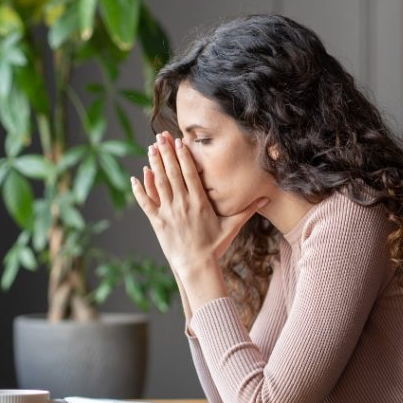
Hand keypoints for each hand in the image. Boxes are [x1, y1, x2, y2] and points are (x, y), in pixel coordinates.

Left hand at [131, 131, 267, 275]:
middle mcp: (183, 204)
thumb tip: (266, 198)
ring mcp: (169, 213)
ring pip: (159, 184)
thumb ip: (246, 210)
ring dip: (154, 164)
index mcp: (200, 202)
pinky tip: (136, 177)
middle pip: (172, 173)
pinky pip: (146, 203)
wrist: (197, 267)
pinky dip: (140, 190)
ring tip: (150, 149)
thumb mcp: (232, 226)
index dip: (183, 155)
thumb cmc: (214, 246)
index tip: (179, 141)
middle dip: (166, 152)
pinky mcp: (158, 223)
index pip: (190, 173)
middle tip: (161, 136)